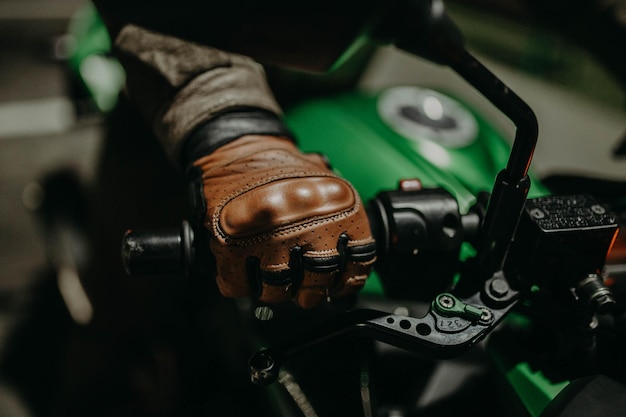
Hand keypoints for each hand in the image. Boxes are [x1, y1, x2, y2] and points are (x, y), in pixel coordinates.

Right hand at [192, 134, 375, 307]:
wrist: (235, 146)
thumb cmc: (279, 166)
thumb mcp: (326, 181)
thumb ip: (343, 218)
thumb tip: (353, 260)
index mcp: (335, 203)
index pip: (356, 264)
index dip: (346, 279)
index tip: (338, 281)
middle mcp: (302, 221)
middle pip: (316, 283)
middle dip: (309, 289)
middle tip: (301, 281)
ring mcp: (264, 235)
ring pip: (277, 291)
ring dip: (273, 288)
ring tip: (270, 269)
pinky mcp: (229, 246)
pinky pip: (239, 286)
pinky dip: (241, 281)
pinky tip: (246, 265)